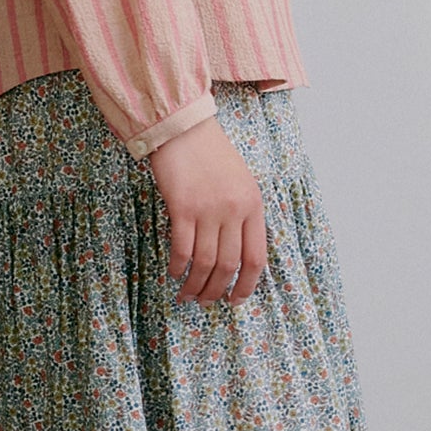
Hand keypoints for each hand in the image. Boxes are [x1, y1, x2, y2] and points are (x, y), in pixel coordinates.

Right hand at [148, 116, 267, 303]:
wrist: (184, 128)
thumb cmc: (210, 155)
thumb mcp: (240, 182)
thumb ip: (242, 215)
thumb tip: (234, 255)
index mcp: (253, 205)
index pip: (256, 257)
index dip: (247, 285)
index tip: (236, 300)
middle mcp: (234, 210)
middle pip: (229, 265)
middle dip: (217, 291)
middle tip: (206, 302)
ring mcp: (208, 209)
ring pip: (205, 262)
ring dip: (195, 285)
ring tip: (187, 295)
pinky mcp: (182, 207)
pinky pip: (182, 248)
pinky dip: (178, 266)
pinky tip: (173, 272)